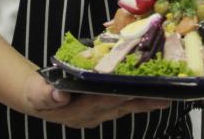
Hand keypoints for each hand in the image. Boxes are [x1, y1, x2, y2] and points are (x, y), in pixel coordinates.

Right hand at [21, 74, 168, 127]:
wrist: (39, 100)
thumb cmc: (39, 94)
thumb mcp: (37, 94)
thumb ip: (44, 94)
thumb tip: (58, 94)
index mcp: (76, 112)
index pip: (100, 103)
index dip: (116, 95)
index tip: (134, 88)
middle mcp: (91, 116)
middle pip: (120, 107)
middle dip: (141, 101)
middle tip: (164, 96)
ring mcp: (98, 115)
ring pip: (126, 108)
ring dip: (145, 103)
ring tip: (166, 97)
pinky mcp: (104, 110)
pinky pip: (124, 105)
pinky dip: (139, 100)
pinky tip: (154, 96)